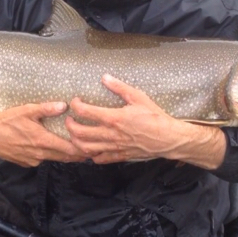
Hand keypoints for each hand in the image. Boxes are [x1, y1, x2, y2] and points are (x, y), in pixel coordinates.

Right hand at [0, 102, 86, 167]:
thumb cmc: (6, 120)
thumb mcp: (26, 110)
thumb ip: (46, 109)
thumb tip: (64, 105)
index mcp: (42, 141)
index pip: (68, 149)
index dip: (81, 151)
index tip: (92, 149)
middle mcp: (39, 154)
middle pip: (64, 157)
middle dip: (77, 155)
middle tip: (90, 151)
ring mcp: (31, 160)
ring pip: (53, 159)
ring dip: (63, 156)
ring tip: (75, 151)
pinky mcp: (24, 163)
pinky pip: (41, 160)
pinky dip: (48, 156)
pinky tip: (51, 149)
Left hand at [65, 74, 226, 167]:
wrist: (167, 138)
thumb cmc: (155, 116)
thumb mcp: (138, 97)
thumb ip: (119, 87)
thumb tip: (105, 77)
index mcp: (114, 118)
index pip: (85, 112)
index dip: (76, 105)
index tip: (75, 101)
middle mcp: (111, 134)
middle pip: (79, 133)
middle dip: (70, 125)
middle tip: (70, 118)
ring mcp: (114, 147)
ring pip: (85, 148)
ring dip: (76, 141)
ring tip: (75, 133)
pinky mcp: (119, 156)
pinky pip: (99, 159)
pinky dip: (91, 154)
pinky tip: (91, 147)